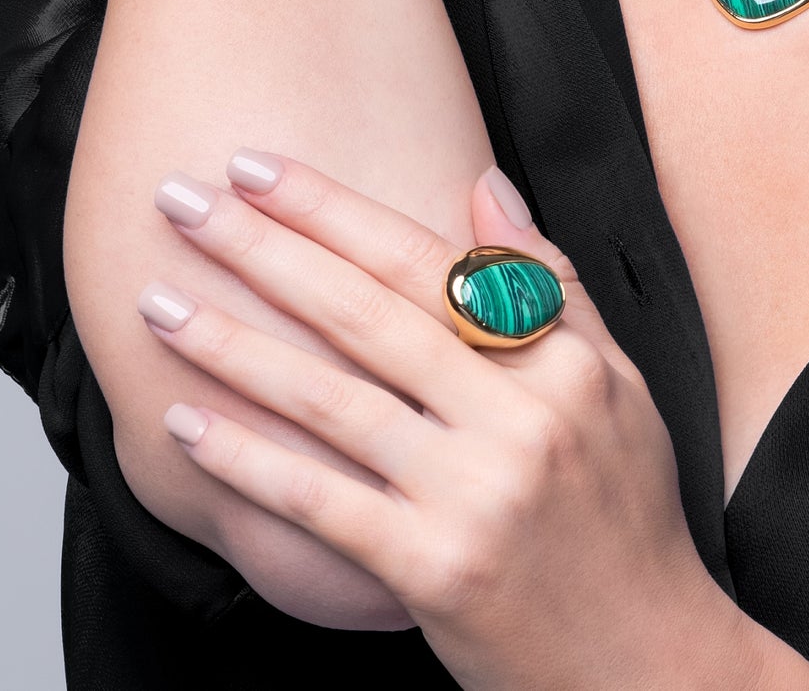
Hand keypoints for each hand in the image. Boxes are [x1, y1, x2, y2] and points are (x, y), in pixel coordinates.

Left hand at [138, 155, 762, 690]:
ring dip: (231, 346)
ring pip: (329, 401)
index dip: (332, 209)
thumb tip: (485, 183)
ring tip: (159, 303)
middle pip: (364, 314)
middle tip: (183, 202)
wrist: (648, 661)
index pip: (425, 262)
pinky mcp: (431, 570)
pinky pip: (319, 502)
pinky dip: (247, 461)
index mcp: (559, 362)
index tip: (259, 167)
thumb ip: (548, 283)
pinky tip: (187, 425)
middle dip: (262, 250)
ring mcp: (472, 496)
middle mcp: (516, 419)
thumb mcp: (617, 384)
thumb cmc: (625, 515)